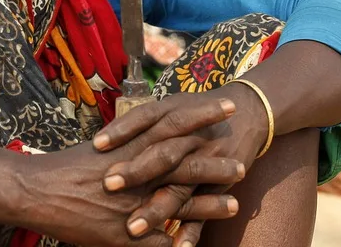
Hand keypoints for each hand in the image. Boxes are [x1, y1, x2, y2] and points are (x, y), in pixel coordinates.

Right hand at [25, 97, 243, 246]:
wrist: (35, 190)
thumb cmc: (65, 166)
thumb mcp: (102, 145)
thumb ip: (129, 141)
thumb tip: (150, 133)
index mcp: (130, 147)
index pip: (174, 125)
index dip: (202, 116)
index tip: (227, 106)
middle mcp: (135, 174)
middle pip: (184, 166)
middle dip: (215, 164)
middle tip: (241, 163)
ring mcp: (131, 205)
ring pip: (178, 204)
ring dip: (207, 205)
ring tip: (234, 204)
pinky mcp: (121, 234)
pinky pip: (156, 243)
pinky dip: (177, 244)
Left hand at [93, 87, 268, 244]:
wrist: (244, 115)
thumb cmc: (195, 112)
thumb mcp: (169, 108)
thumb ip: (140, 124)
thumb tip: (98, 142)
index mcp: (172, 116)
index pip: (144, 119)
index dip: (121, 131)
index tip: (97, 145)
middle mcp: (189, 139)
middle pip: (161, 154)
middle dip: (136, 170)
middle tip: (108, 185)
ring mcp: (205, 164)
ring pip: (180, 189)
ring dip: (158, 209)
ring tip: (134, 228)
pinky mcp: (218, 187)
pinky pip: (205, 213)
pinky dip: (191, 231)